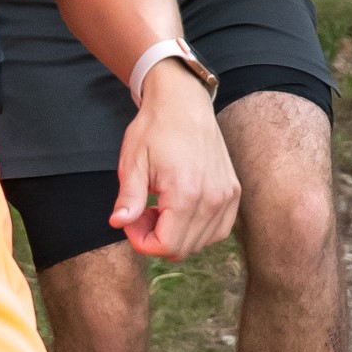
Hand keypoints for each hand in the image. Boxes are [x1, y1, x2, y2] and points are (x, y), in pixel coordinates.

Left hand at [111, 63, 240, 259]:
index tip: (131, 220)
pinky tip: (181, 210)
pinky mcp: (233, 192)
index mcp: (186, 193)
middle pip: (183, 249)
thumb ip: (129, 198)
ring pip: (201, 243)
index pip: (166, 246)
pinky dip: (198, 229)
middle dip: (156, 239)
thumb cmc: (155, 129)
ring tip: (161, 208)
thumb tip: (119, 223)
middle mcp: (213, 198)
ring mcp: (227, 196)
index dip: (141, 241)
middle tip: (142, 212)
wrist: (184, 103)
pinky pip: (219, 230)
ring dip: (177, 235)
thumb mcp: (133, 161)